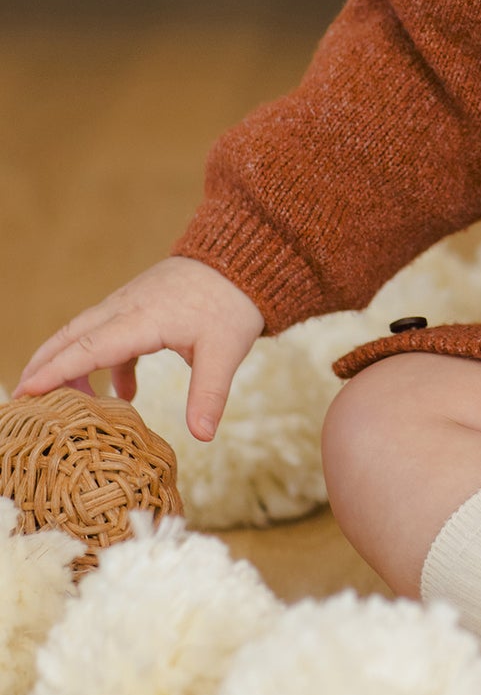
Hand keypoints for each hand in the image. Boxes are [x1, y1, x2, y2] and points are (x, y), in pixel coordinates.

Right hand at [16, 258, 263, 442]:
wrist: (243, 258)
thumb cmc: (233, 301)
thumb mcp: (226, 351)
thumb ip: (209, 393)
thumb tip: (203, 436)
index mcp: (143, 319)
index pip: (89, 348)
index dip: (57, 371)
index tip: (26, 391)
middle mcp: (127, 307)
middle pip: (72, 336)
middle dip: (43, 365)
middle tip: (21, 398)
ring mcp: (131, 303)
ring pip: (86, 333)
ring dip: (69, 363)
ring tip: (64, 403)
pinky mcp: (140, 305)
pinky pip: (109, 334)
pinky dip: (105, 363)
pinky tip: (124, 395)